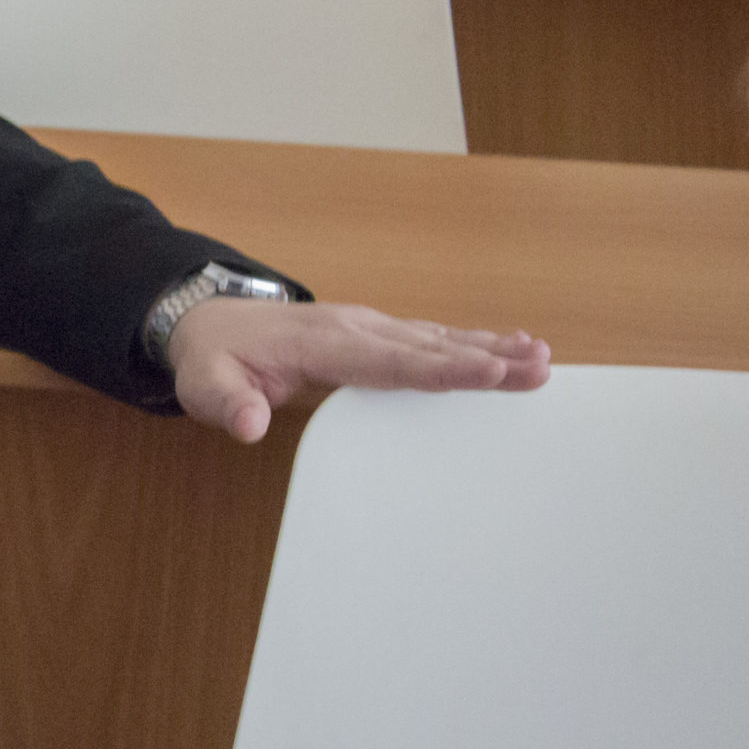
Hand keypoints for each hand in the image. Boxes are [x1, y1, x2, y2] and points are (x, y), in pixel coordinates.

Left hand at [167, 298, 550, 443]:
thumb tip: (248, 426)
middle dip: (485, 357)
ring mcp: (367, 327)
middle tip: (540, 367)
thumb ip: (227, 404)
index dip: (440, 368)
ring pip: (436, 338)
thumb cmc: (212, 359)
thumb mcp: (205, 385)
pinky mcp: (374, 334)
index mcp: (322, 343)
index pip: (389, 361)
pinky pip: (428, 338)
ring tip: (542, 357)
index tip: (488, 370)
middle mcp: (354, 328)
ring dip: (489, 347)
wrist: (207, 322)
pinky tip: (510, 349)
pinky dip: (471, 344)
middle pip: (427, 347)